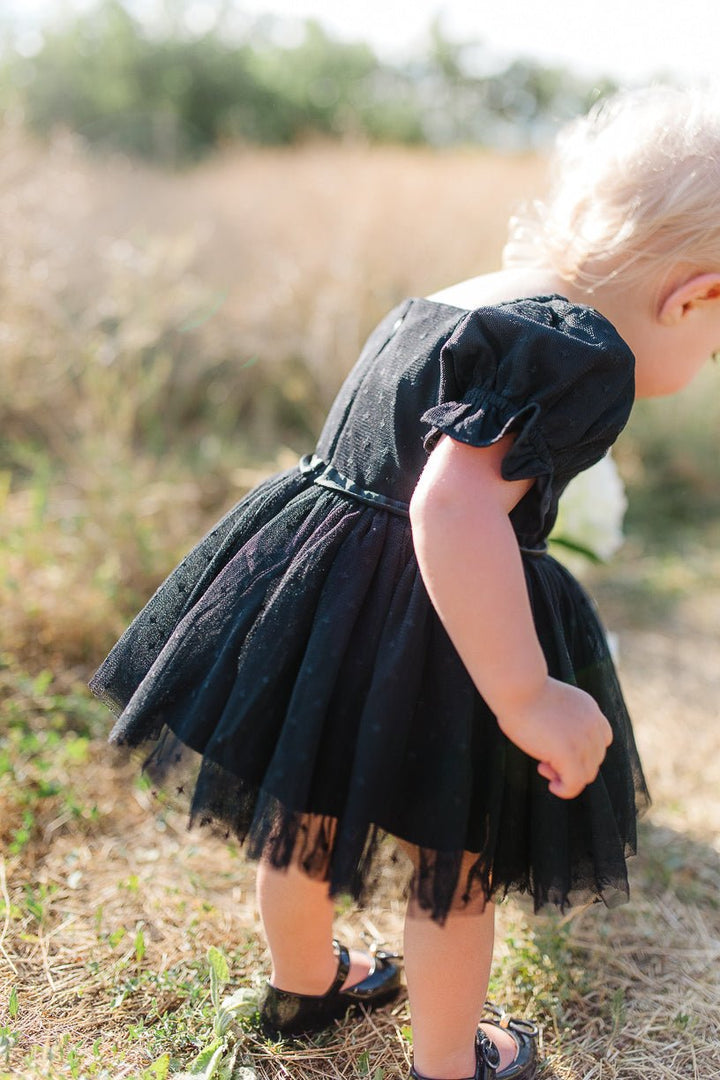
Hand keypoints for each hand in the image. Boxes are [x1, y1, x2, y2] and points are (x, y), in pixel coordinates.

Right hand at [496, 677, 612, 798]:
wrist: (517, 686)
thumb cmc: (521, 692)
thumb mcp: (551, 704)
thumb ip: (561, 722)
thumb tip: (553, 741)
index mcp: (589, 709)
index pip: (601, 740)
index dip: (582, 751)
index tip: (557, 749)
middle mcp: (593, 724)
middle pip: (594, 759)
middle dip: (571, 764)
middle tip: (544, 762)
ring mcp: (583, 739)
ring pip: (586, 773)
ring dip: (566, 776)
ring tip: (543, 768)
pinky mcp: (569, 754)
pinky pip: (575, 784)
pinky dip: (566, 790)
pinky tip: (553, 786)